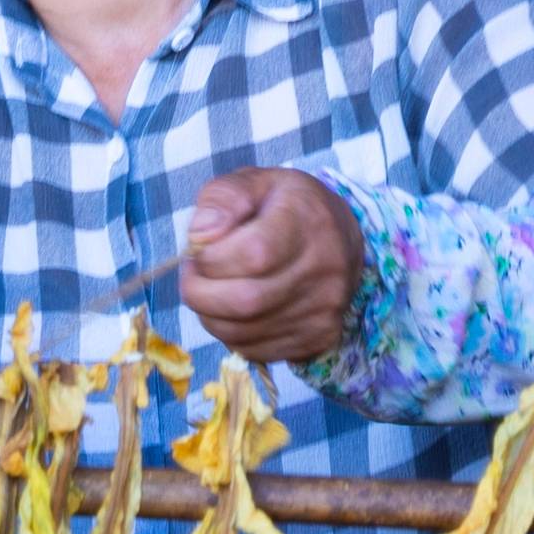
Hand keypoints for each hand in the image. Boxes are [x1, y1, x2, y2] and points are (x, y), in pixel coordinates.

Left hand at [180, 168, 364, 367]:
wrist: (340, 238)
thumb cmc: (288, 207)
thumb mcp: (254, 182)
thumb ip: (222, 199)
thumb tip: (199, 235)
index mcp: (308, 222)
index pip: (252, 254)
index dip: (212, 259)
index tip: (199, 251)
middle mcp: (324, 271)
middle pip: (245, 301)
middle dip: (201, 292)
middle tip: (193, 276)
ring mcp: (324, 310)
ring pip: (242, 333)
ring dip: (210, 315)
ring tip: (211, 290)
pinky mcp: (318, 338)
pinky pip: (255, 350)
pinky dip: (231, 334)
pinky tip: (234, 310)